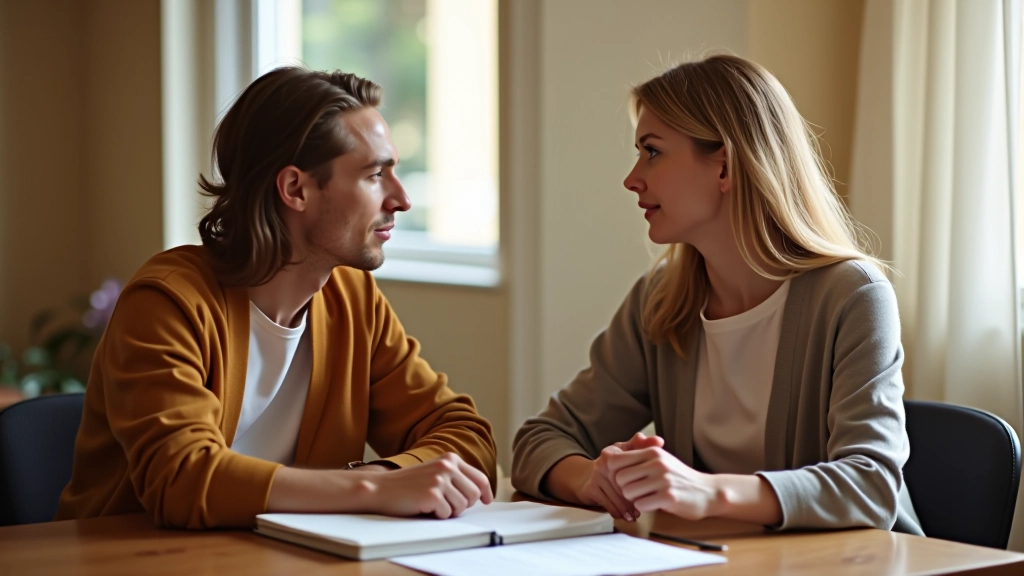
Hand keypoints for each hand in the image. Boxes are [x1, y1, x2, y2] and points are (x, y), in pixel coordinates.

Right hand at [361, 453, 493, 518]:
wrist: (380, 488)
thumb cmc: (407, 485)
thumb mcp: (434, 472)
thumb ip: (455, 477)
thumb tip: (479, 495)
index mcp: (450, 459)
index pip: (479, 478)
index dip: (485, 492)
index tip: (486, 501)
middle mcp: (447, 466)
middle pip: (473, 495)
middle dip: (463, 505)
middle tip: (446, 506)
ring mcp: (440, 479)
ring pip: (461, 506)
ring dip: (448, 511)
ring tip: (432, 505)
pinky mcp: (432, 494)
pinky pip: (447, 514)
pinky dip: (437, 515)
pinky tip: (423, 507)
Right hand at [579, 432, 665, 520]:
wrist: (588, 477)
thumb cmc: (614, 466)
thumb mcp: (627, 452)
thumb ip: (643, 446)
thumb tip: (659, 441)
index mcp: (612, 452)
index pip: (630, 467)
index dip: (641, 479)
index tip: (652, 489)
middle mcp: (601, 462)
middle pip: (623, 483)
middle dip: (635, 496)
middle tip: (646, 505)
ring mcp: (594, 476)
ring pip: (615, 495)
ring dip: (627, 507)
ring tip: (637, 514)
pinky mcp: (589, 489)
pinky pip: (606, 503)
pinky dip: (617, 512)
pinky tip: (625, 516)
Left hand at [605, 446, 718, 519]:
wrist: (708, 492)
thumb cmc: (680, 477)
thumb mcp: (661, 459)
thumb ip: (639, 456)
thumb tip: (610, 458)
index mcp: (652, 452)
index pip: (615, 460)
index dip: (615, 473)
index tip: (624, 480)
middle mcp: (656, 463)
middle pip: (619, 478)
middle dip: (624, 488)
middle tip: (637, 492)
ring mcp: (663, 479)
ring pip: (628, 492)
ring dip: (634, 499)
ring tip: (647, 497)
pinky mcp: (668, 497)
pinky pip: (640, 505)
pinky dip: (644, 507)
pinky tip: (654, 504)